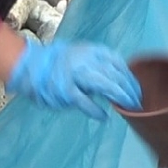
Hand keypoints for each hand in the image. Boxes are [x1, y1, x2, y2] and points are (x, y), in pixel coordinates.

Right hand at [7, 39, 141, 119]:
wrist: (29, 66)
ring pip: (106, 85)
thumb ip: (100, 64)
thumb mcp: (82, 55)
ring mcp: (75, 74)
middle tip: (138, 102)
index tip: (138, 89)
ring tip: (129, 108)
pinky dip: (95, 110)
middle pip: (116, 75)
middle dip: (129, 90)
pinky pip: (84, 101)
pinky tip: (104, 117)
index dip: (130, 78)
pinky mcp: (65, 89)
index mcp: (92, 50)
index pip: (118, 63)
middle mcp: (86, 59)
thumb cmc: (59, 63)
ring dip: (120, 98)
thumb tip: (121, 79)